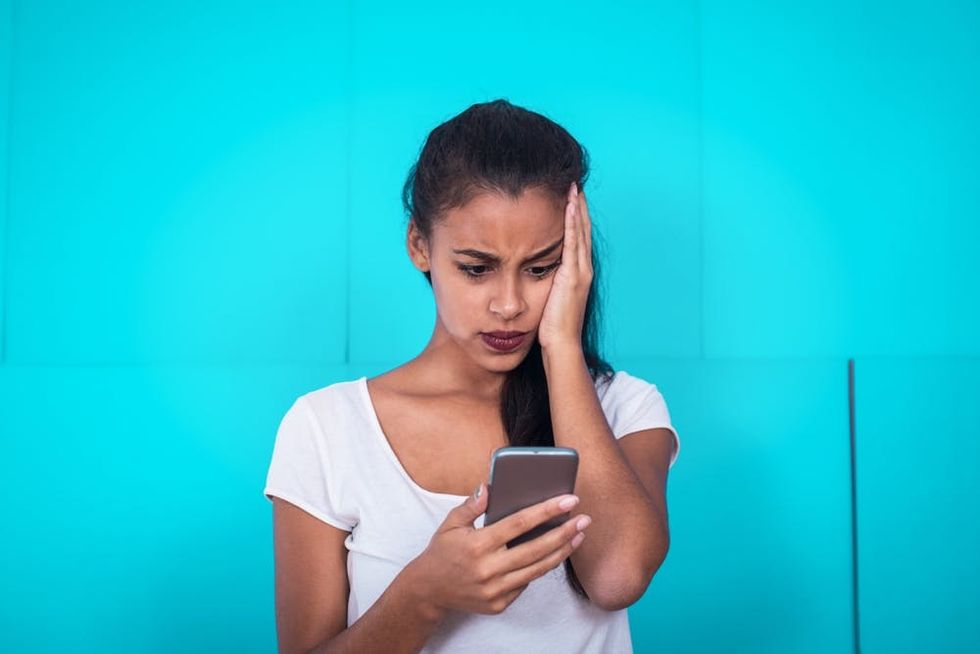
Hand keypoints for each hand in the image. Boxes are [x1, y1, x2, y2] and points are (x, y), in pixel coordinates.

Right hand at [408, 482, 590, 618]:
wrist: (428, 591)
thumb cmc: (442, 552)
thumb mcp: (451, 524)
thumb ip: (472, 505)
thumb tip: (489, 485)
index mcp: (478, 545)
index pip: (519, 524)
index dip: (546, 510)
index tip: (568, 500)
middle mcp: (488, 569)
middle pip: (536, 549)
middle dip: (565, 532)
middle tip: (585, 519)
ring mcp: (495, 590)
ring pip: (538, 569)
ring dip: (562, 551)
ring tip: (578, 536)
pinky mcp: (499, 604)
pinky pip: (526, 583)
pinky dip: (541, 568)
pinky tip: (554, 553)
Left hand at [537, 182, 593, 351]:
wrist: (561, 344)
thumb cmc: (553, 325)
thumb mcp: (550, 295)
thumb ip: (548, 280)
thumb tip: (535, 268)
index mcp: (578, 272)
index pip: (577, 238)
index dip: (576, 217)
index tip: (570, 196)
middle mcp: (583, 268)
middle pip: (582, 230)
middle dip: (579, 206)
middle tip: (573, 183)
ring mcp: (580, 271)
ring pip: (580, 232)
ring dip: (577, 209)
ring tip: (573, 188)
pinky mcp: (574, 275)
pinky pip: (573, 243)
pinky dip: (572, 223)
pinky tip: (569, 207)